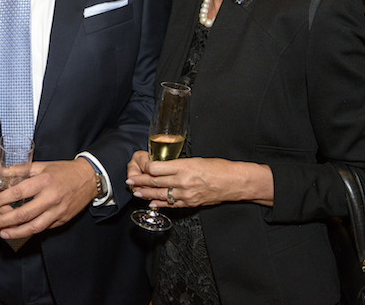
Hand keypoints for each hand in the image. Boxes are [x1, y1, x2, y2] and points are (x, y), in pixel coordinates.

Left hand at [0, 158, 96, 239]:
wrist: (88, 178)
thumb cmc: (63, 171)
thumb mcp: (42, 165)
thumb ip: (22, 169)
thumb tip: (2, 173)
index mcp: (44, 181)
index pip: (19, 192)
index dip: (2, 200)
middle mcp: (51, 197)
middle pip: (24, 213)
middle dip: (5, 220)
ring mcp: (58, 211)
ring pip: (34, 226)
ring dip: (16, 232)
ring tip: (3, 233)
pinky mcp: (63, 219)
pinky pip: (44, 228)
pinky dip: (30, 231)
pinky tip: (19, 232)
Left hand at [126, 153, 272, 207]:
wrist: (234, 182)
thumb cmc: (218, 167)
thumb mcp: (196, 160)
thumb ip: (178, 164)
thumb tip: (163, 167)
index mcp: (184, 166)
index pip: (156, 168)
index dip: (145, 168)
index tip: (139, 166)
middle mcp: (183, 181)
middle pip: (155, 182)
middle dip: (140, 182)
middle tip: (129, 181)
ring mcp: (186, 194)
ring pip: (160, 195)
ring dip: (146, 194)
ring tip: (135, 192)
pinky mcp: (190, 203)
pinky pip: (171, 205)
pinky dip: (160, 204)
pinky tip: (151, 204)